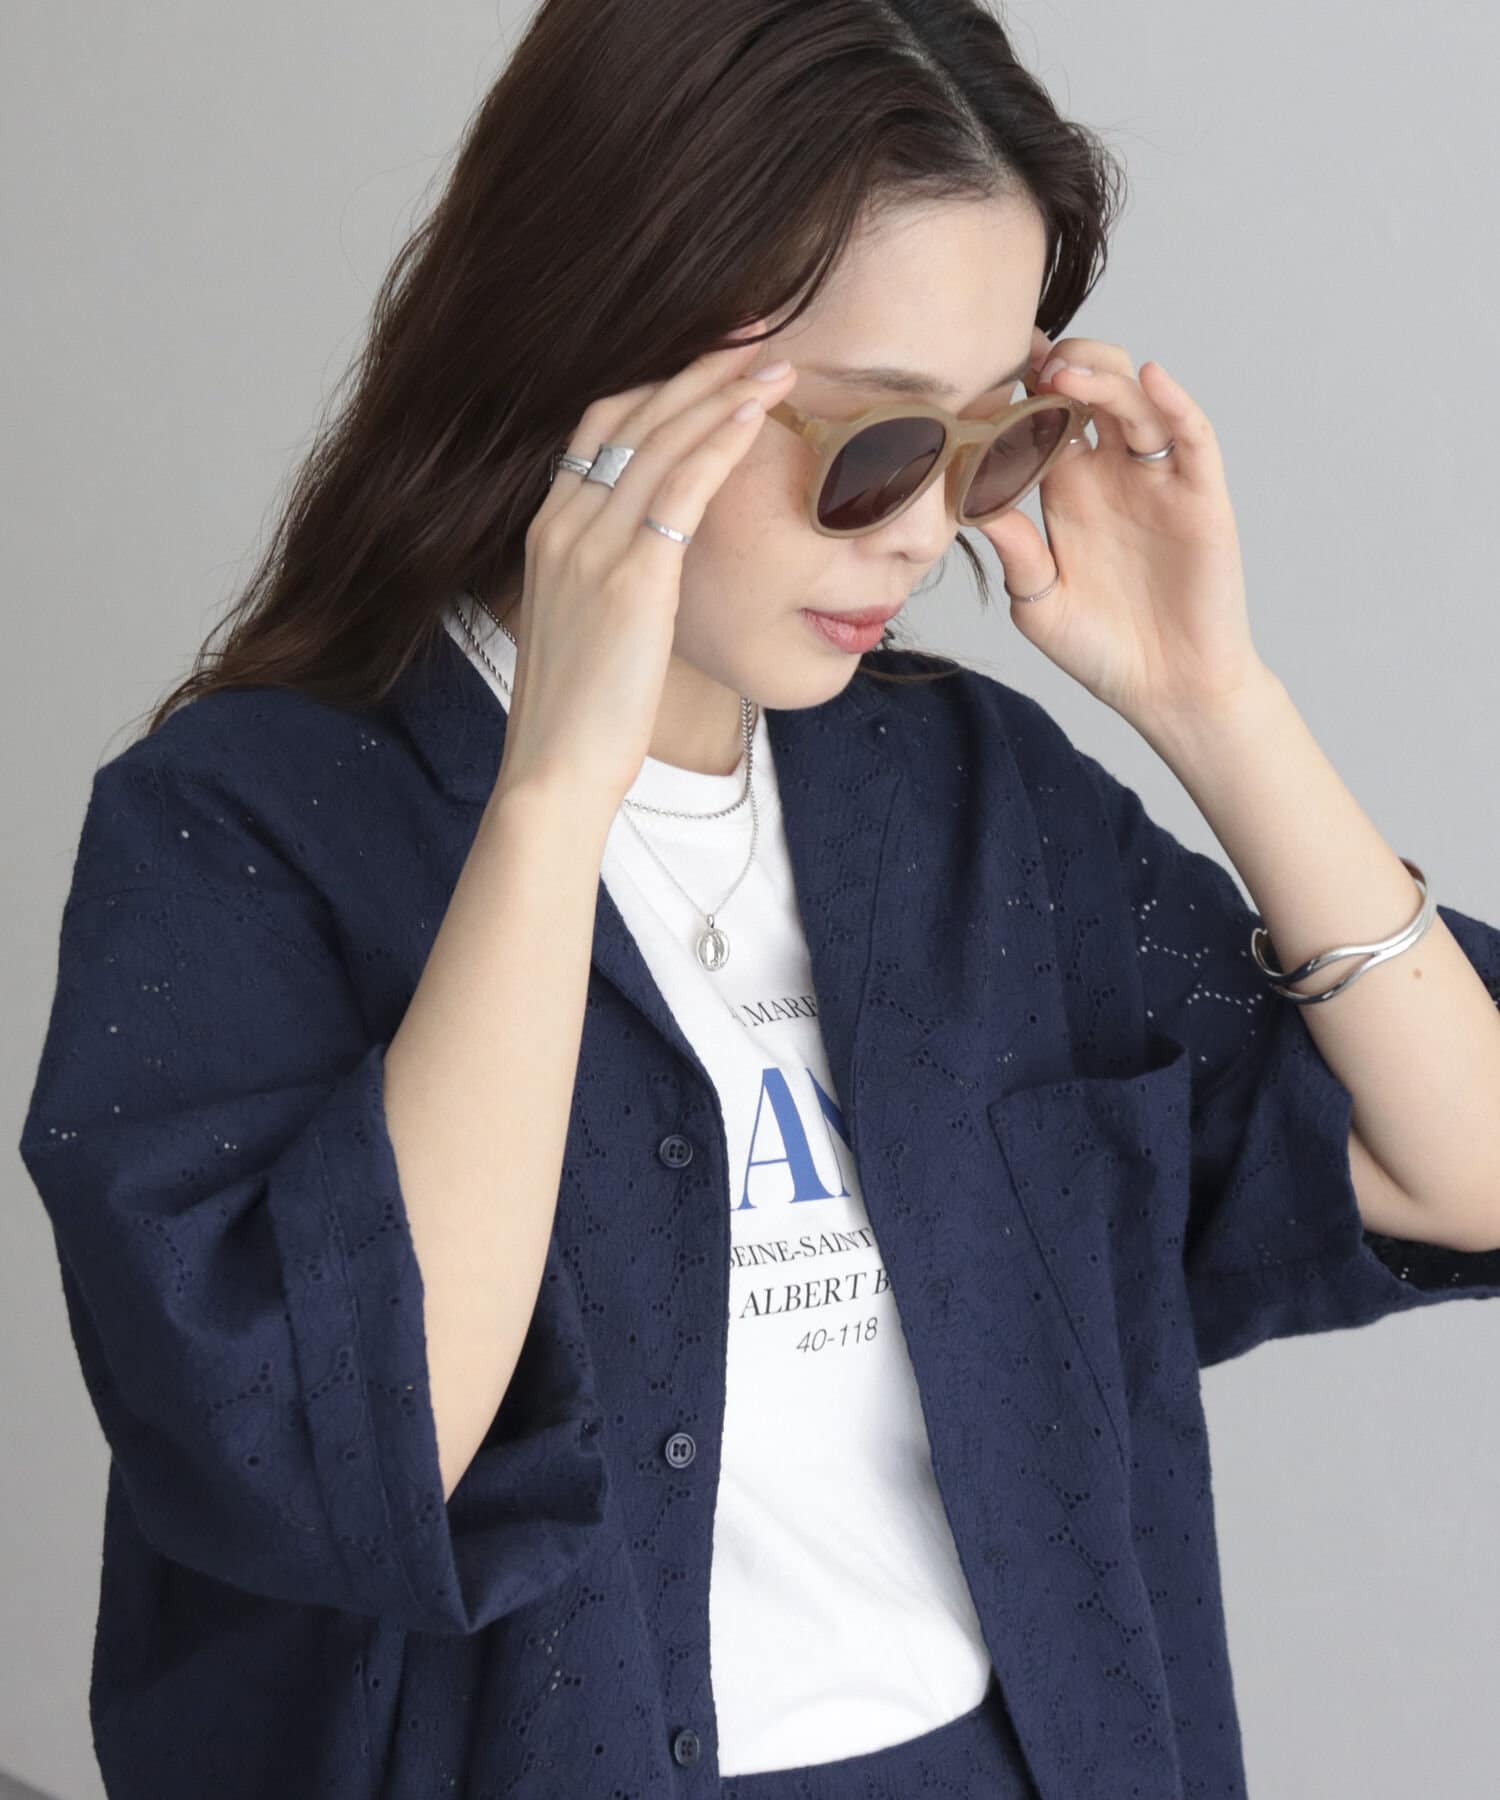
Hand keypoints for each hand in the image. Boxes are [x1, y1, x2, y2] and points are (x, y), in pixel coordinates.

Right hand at [494, 323, 797, 812]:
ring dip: (723, 391)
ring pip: (662, 438)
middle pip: (632, 414)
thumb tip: (655, 562)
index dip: (659, 385)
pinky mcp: (630, 577)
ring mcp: (591, 546)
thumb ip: (609, 575)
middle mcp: (562, 523)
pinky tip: (758, 414)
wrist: (556, 767)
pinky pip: (681, 488)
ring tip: (777, 363)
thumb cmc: (582, 712)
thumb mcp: (586, 625)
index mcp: (548, 529)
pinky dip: (721, 441)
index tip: (710, 361)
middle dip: (698, 367)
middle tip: (755, 334)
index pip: (601, 426)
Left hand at [977, 326, 1269, 728]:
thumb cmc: (1101, 648)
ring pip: (1135, 402)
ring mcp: (1157, 480)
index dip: (1021, 388)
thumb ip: (1014, 551)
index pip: (1043, 418)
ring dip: (1104, 378)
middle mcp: (1111, 474)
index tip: (987, 365)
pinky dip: (1175, 403)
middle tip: (1028, 367)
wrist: (1165, 690)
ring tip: (1064, 375)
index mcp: (1066, 489)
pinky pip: (1191, 437)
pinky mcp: (1200, 496)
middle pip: (1093, 390)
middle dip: (1063, 367)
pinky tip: (1151, 380)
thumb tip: (969, 499)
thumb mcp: (1039, 601)